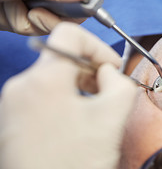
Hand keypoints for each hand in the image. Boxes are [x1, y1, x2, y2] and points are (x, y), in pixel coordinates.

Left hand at [0, 22, 137, 168]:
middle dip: (91, 69)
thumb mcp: (112, 117)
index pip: (70, 34)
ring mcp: (13, 104)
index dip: (99, 46)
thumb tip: (110, 72)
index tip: (111, 67)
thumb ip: (120, 82)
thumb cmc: (74, 165)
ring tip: (96, 108)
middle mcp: (21, 86)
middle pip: (62, 56)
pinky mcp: (13, 119)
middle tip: (109, 90)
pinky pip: (43, 94)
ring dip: (80, 84)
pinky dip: (65, 98)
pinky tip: (79, 120)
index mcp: (43, 80)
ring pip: (53, 76)